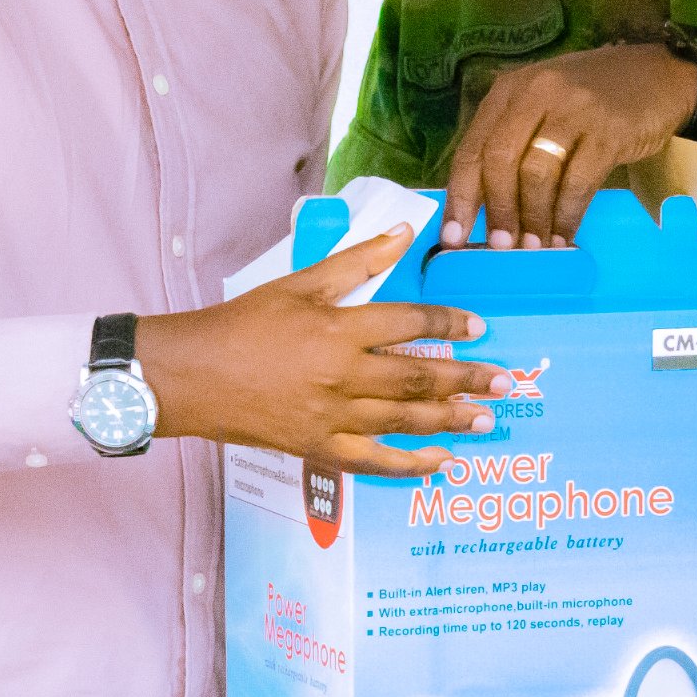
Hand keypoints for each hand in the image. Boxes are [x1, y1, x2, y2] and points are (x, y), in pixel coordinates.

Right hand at [140, 228, 506, 475]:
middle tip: (505, 382)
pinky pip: (375, 462)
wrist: (191, 375)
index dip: (449, 322)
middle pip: (420, 376)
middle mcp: (343, 375)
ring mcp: (332, 416)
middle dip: (468, 379)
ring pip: (406, 420)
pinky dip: (410, 464)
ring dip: (451, 419)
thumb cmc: (241, 324)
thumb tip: (404, 231)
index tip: (478, 327)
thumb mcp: (299, 284)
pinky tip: (441, 462)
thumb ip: (357, 261)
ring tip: (487, 419)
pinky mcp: (318, 447)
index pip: (410, 322)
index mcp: (339, 329)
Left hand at [439, 43, 696, 248]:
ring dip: (533, 218)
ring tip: (534, 248)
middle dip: (497, 211)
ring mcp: (572, 109)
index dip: (460, 197)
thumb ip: (512, 142)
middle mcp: (536, 93)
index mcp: (509, 91)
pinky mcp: (608, 129)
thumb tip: (483, 207)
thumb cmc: (592, 99)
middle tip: (499, 248)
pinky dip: (567, 215)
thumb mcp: (543, 107)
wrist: (658, 75)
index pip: (473, 147)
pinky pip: (578, 182)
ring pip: (537, 174)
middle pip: (500, 161)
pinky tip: (565, 236)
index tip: (452, 237)